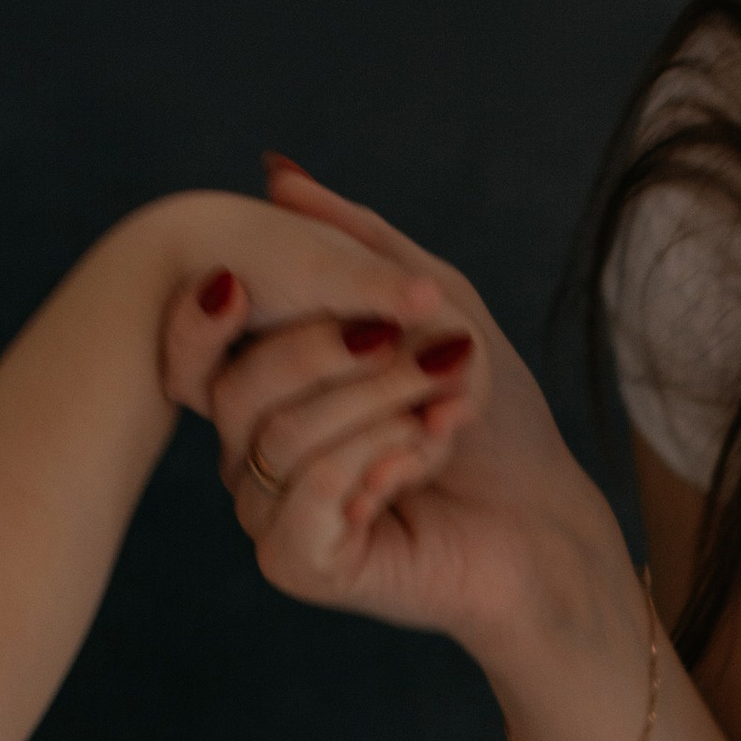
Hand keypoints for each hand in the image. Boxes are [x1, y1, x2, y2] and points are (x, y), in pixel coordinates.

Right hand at [190, 158, 613, 654]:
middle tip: (430, 358)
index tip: (239, 280)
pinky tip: (423, 465)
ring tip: (448, 412)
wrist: (545, 524)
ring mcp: (273, 516)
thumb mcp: (434, 307)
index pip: (195, 356)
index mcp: (270, 399)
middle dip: (341, 357)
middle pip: (242, 389)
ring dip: (380, 409)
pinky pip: (306, 498)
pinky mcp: (301, 565)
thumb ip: (358, 245)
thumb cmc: (494, 423)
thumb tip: (276, 174)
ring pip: (279, 439)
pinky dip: (377, 467)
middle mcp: (255, 459)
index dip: (201, 318)